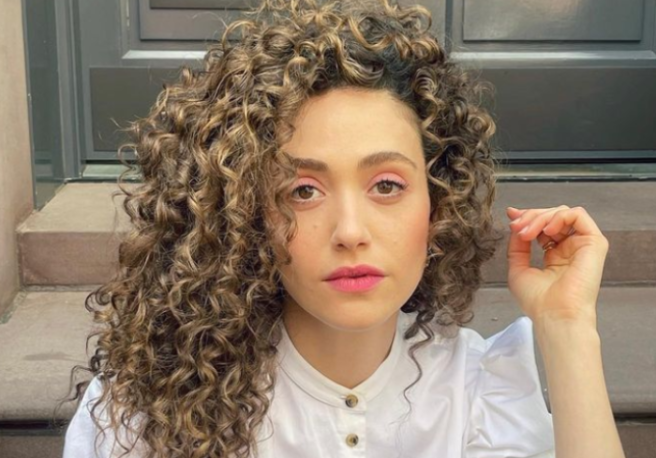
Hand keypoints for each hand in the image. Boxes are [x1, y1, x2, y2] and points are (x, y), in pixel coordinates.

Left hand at [506, 205, 609, 325]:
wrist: (554, 314)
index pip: (543, 227)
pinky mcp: (594, 243)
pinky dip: (559, 216)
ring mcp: (582, 245)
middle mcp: (570, 249)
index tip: (511, 216)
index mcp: (555, 256)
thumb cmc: (537, 301)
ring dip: (540, 217)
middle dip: (530, 217)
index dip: (527, 218)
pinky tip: (547, 230)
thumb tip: (516, 221)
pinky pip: (578, 215)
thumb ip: (517, 244)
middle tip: (516, 227)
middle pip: (551, 217)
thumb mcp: (517, 267)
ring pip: (563, 213)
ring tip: (527, 233)